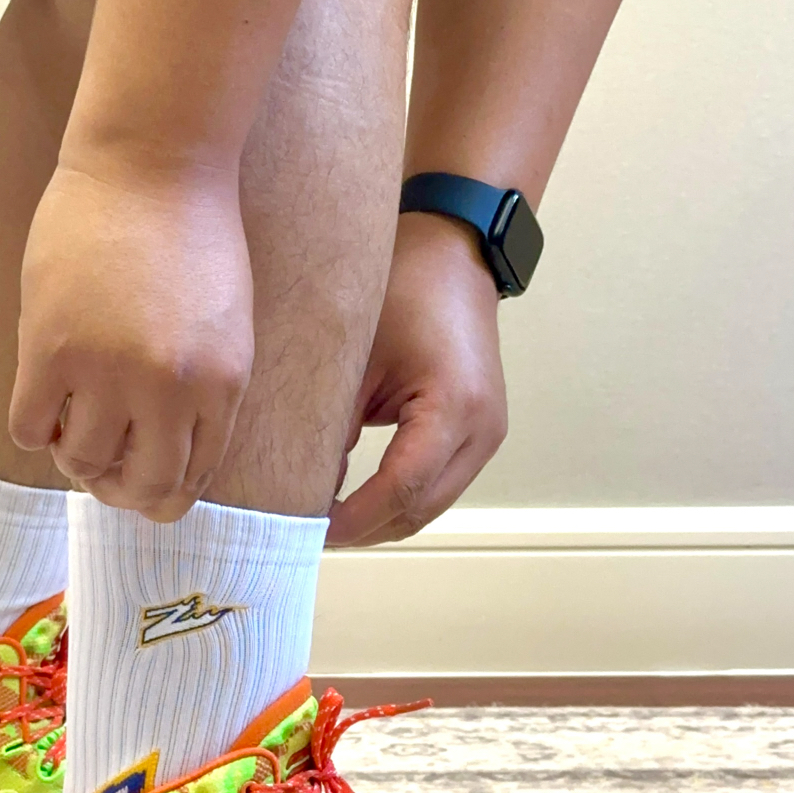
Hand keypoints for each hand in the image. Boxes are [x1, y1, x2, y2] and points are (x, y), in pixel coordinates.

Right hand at [9, 164, 253, 520]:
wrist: (151, 163)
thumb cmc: (193, 234)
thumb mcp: (225, 326)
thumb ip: (203, 391)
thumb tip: (164, 449)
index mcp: (223, 386)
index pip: (191, 478)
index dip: (161, 493)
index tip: (139, 482)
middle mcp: (170, 389)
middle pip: (141, 487)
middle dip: (118, 490)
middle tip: (100, 470)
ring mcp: (108, 371)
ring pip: (81, 462)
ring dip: (72, 456)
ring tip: (70, 425)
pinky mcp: (50, 348)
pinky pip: (29, 427)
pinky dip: (33, 428)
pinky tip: (42, 398)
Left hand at [327, 212, 507, 545]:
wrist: (454, 257)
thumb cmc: (406, 289)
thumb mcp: (356, 355)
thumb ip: (334, 424)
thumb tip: (305, 484)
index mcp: (454, 407)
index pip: (399, 490)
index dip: (352, 520)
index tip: (305, 531)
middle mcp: (482, 430)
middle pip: (419, 510)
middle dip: (364, 529)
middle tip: (306, 535)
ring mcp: (488, 435)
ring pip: (430, 506)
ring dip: (382, 519)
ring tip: (328, 519)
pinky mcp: (481, 434)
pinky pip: (438, 485)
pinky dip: (399, 498)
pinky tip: (357, 497)